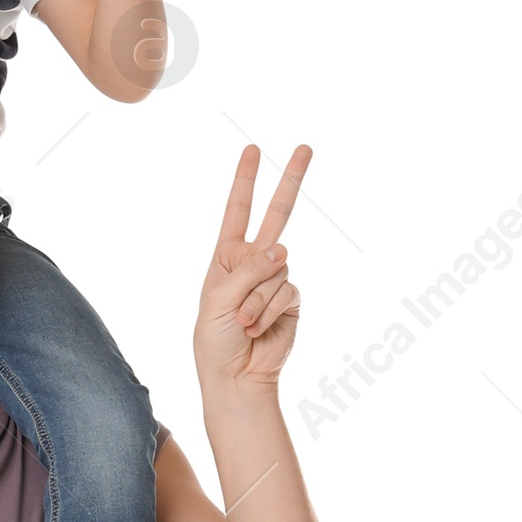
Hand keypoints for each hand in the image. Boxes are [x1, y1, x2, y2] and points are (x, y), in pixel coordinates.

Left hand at [194, 144, 312, 400]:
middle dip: (291, 180)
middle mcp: (253, 263)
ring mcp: (275, 280)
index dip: (246, 181)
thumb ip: (248, 270)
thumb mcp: (218, 299)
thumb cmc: (215, 339)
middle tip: (305, 147)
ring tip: (244, 324)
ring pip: (276, 270)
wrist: (236, 375)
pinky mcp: (292, 300)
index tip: (253, 150)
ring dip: (257, 300)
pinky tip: (259, 328)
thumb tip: (284, 249)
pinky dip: (271, 311)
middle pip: (277, 215)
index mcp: (227, 257)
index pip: (238, 211)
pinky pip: (287, 291)